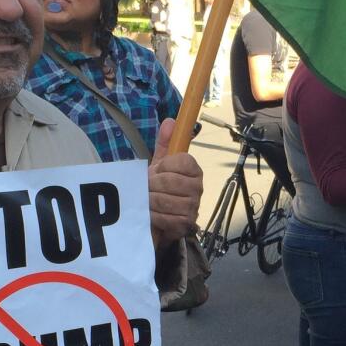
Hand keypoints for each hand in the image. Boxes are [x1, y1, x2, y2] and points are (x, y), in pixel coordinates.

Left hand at [148, 119, 202, 245]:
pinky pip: (166, 217)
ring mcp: (193, 208)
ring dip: (151, 201)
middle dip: (152, 185)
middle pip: (171, 181)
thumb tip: (170, 121)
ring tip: (148, 201)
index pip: (183, 161)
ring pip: (166, 200)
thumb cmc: (159, 188)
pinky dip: (154, 216)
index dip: (165, 166)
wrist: (154, 218)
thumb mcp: (159, 164)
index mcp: (194, 170)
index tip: (158, 170)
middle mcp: (198, 188)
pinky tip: (152, 215)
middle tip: (148, 188)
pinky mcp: (185, 225)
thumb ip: (165, 143)